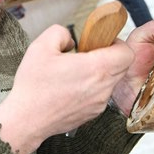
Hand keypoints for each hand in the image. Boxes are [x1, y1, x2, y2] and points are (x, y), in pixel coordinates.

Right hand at [0, 24, 133, 153]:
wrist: (26, 120)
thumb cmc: (33, 85)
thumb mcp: (41, 46)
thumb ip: (60, 33)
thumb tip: (72, 41)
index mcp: (95, 68)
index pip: (126, 53)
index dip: (117, 43)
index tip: (100, 42)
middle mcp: (102, 87)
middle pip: (122, 67)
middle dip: (109, 56)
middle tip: (87, 54)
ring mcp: (99, 103)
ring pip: (111, 82)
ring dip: (101, 73)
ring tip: (76, 72)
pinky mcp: (92, 114)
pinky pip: (101, 96)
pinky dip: (92, 88)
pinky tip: (71, 87)